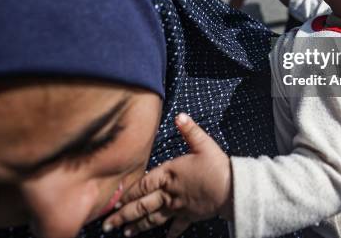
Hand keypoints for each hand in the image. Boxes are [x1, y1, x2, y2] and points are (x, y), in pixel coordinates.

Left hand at [103, 113, 232, 237]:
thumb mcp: (203, 143)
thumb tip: (179, 116)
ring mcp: (178, 206)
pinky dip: (169, 233)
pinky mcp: (190, 215)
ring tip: (126, 234)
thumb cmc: (217, 165)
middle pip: (142, 206)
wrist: (233, 189)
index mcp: (169, 174)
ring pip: (154, 219)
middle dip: (124, 216)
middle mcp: (169, 193)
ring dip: (139, 226)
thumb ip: (189, 130)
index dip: (127, 193)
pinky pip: (176, 227)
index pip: (142, 185)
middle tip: (108, 225)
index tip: (114, 201)